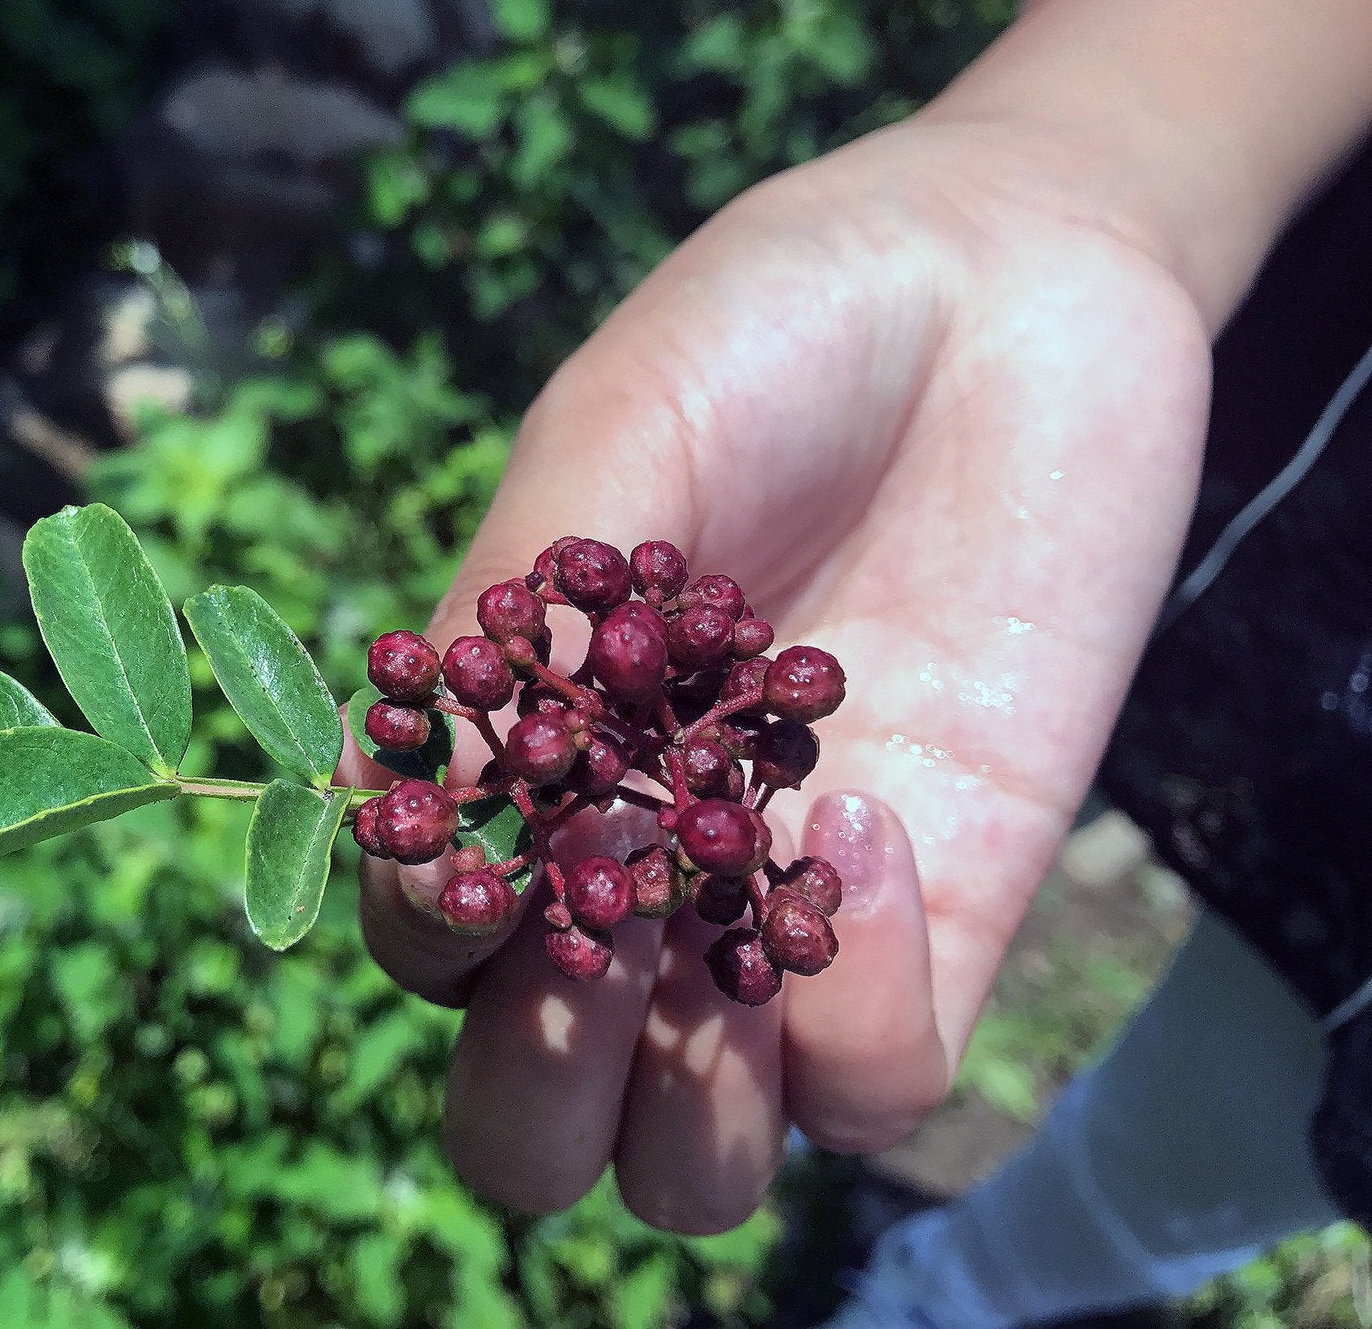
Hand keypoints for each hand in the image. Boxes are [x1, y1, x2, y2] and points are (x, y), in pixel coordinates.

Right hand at [350, 115, 1212, 1232]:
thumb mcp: (619, 423)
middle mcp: (643, 865)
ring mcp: (789, 903)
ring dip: (679, 1119)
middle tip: (584, 956)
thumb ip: (520, 598)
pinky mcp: (952, 909)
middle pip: (535, 1118)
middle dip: (531, 1095)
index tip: (482, 842)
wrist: (1013, 276)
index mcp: (534, 759)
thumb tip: (423, 777)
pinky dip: (851, 1014)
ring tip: (711, 938)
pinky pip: (876, 1083)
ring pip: (695, 1161)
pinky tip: (861, 826)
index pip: (429, 938)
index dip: (424, 931)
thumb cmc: (781, 318)